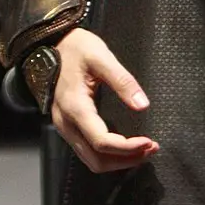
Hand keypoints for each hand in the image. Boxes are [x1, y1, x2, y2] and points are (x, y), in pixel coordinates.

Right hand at [50, 28, 157, 173]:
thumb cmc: (77, 48)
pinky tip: (125, 146)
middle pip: (96, 159)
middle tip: (151, 149)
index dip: (127, 148)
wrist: (54, 43)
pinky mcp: (68, 126)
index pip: (101, 142)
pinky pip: (87, 151)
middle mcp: (65, 122)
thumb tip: (143, 105)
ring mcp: (64, 126)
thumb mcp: (102, 57)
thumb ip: (123, 81)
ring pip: (91, 160)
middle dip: (125, 160)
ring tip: (142, 150)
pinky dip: (107, 155)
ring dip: (117, 160)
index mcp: (74, 107)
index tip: (149, 142)